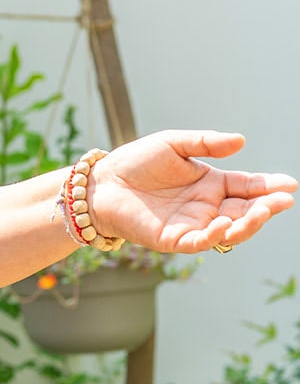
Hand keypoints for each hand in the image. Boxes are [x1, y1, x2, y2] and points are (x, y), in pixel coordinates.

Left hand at [90, 130, 296, 251]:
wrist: (102, 182)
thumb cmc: (135, 162)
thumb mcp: (173, 144)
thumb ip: (205, 143)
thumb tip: (240, 141)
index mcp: (212, 184)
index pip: (248, 186)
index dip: (269, 187)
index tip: (289, 185)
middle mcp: (207, 206)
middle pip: (245, 211)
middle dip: (265, 208)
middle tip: (280, 200)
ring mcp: (192, 224)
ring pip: (229, 231)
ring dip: (246, 224)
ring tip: (257, 212)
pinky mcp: (173, 239)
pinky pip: (199, 242)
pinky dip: (213, 236)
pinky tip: (223, 224)